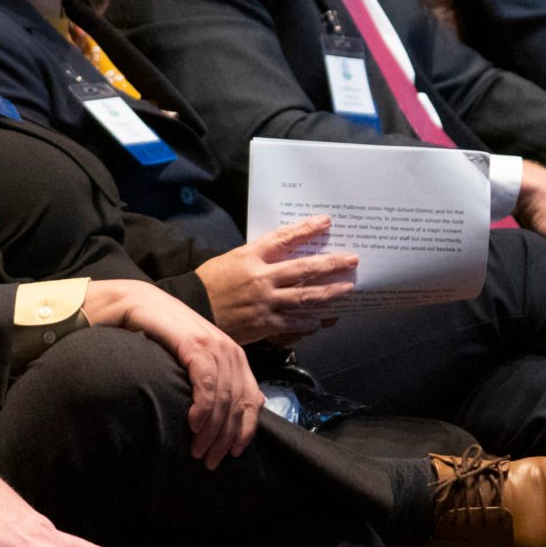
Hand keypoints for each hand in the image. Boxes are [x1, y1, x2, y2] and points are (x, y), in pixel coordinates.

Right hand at [81, 278, 265, 466]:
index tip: (233, 454)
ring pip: (224, 397)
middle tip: (210, 461)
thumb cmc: (159, 336)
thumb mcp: (190, 361)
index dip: (246, 429)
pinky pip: (207, 383)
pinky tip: (193, 425)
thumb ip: (209, 381)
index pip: (253, 399)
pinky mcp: (195, 344)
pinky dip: (203, 407)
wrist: (135, 304)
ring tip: (198, 450)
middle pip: (239, 403)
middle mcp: (230, 350)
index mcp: (234, 356)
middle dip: (227, 437)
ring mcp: (214, 345)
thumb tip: (222, 416)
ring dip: (213, 429)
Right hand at [194, 215, 355, 343]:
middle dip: (331, 264)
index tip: (325, 222)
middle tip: (352, 259)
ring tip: (347, 288)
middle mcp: (261, 278)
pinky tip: (322, 319)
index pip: (284, 239)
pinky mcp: (264, 324)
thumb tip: (286, 252)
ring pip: (305, 297)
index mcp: (251, 256)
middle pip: (303, 269)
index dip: (306, 230)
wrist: (193, 308)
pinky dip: (309, 321)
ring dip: (329, 293)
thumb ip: (259, 256)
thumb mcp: (233, 259)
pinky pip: (293, 323)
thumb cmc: (211, 281)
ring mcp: (265, 302)